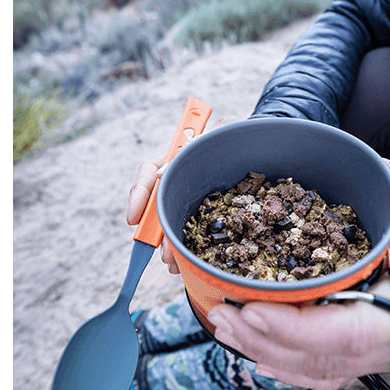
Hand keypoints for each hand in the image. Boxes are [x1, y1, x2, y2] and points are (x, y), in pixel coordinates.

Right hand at [127, 116, 238, 274]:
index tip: (132, 219)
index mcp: (175, 157)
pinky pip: (187, 231)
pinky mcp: (201, 213)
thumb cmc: (237, 133)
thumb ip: (202, 138)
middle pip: (155, 206)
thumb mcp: (224, 127)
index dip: (138, 197)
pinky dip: (182, 248)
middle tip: (161, 252)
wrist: (257, 144)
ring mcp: (187, 196)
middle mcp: (176, 179)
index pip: (148, 175)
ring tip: (172, 262)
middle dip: (154, 233)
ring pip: (168, 222)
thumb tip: (168, 167)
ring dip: (166, 245)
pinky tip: (183, 262)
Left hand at [207, 158, 389, 389]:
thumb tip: (367, 162)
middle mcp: (388, 345)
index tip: (252, 310)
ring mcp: (372, 362)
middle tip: (220, 314)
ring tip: (222, 325)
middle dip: (262, 339)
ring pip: (312, 370)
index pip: (345, 333)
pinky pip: (317, 376)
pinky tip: (250, 350)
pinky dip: (281, 367)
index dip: (294, 328)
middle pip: (318, 358)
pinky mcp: (360, 366)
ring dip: (262, 351)